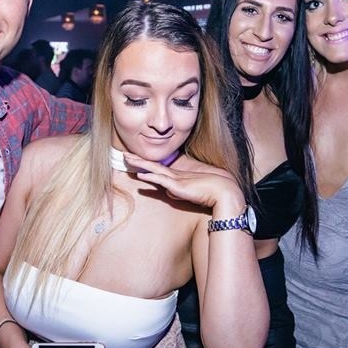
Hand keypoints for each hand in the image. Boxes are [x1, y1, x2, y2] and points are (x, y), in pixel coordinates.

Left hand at [122, 154, 242, 210]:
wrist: (223, 191)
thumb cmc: (210, 191)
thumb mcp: (189, 192)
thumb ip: (178, 192)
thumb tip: (169, 193)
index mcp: (177, 175)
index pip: (157, 167)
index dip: (145, 163)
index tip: (133, 159)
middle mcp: (175, 174)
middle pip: (152, 165)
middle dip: (138, 159)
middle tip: (125, 154)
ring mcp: (175, 179)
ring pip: (153, 169)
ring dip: (140, 163)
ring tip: (127, 158)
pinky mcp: (178, 186)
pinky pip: (161, 180)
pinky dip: (150, 177)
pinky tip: (140, 175)